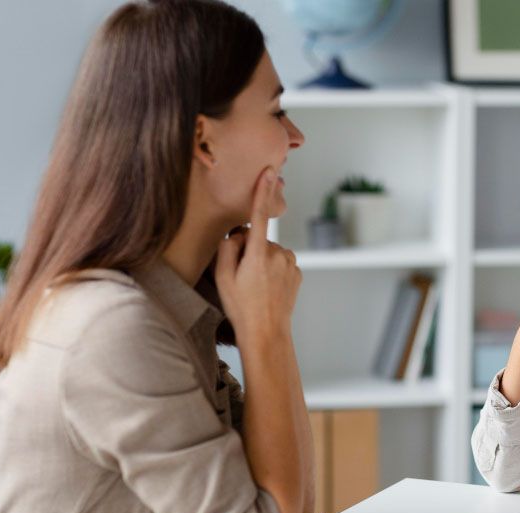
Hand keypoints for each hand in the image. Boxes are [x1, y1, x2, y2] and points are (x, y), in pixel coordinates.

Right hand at [215, 168, 301, 339]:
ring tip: (254, 285)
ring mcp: (291, 264)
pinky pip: (280, 263)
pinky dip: (273, 270)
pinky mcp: (297, 273)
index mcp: (258, 254)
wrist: (267, 333)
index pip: (259, 217)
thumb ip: (227, 249)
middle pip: (258, 240)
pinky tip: (267, 288)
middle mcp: (278, 255)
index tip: (269, 172)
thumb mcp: (222, 278)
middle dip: (248, 250)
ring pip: (270, 252)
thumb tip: (238, 233)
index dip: (262, 193)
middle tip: (241, 277)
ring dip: (261, 261)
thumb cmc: (241, 307)